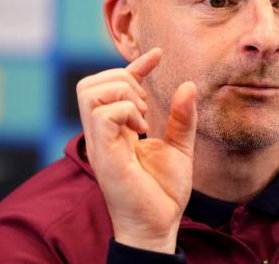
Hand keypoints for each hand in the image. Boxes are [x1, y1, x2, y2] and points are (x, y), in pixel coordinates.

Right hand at [76, 48, 196, 252]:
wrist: (159, 224)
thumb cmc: (164, 190)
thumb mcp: (179, 146)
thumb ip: (182, 117)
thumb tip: (189, 85)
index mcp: (116, 130)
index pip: (113, 85)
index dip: (135, 65)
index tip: (158, 55)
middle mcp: (102, 134)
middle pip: (89, 83)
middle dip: (122, 79)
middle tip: (147, 105)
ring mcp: (100, 143)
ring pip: (90, 92)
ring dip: (123, 94)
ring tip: (144, 116)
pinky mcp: (105, 154)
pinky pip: (103, 114)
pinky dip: (126, 110)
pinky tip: (143, 128)